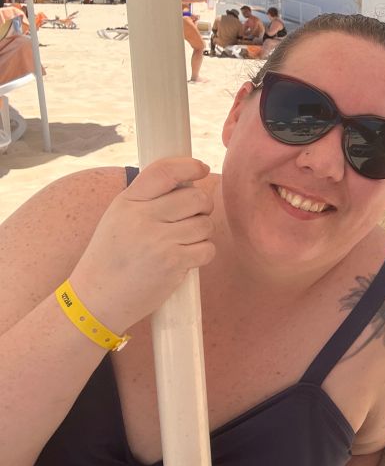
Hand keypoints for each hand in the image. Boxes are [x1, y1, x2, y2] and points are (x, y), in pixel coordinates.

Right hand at [68, 158, 215, 332]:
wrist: (97, 300)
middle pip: (196, 198)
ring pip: (205, 224)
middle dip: (203, 206)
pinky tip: (186, 259)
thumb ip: (148, 199)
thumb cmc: (112, 257)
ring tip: (182, 242)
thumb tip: (190, 182)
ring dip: (202, 233)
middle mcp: (142, 218)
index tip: (201, 169)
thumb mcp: (119, 218)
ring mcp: (158, 241)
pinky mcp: (172, 263)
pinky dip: (203, 253)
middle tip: (194, 216)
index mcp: (127, 202)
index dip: (189, 166)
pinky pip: (207, 249)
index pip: (164, 171)